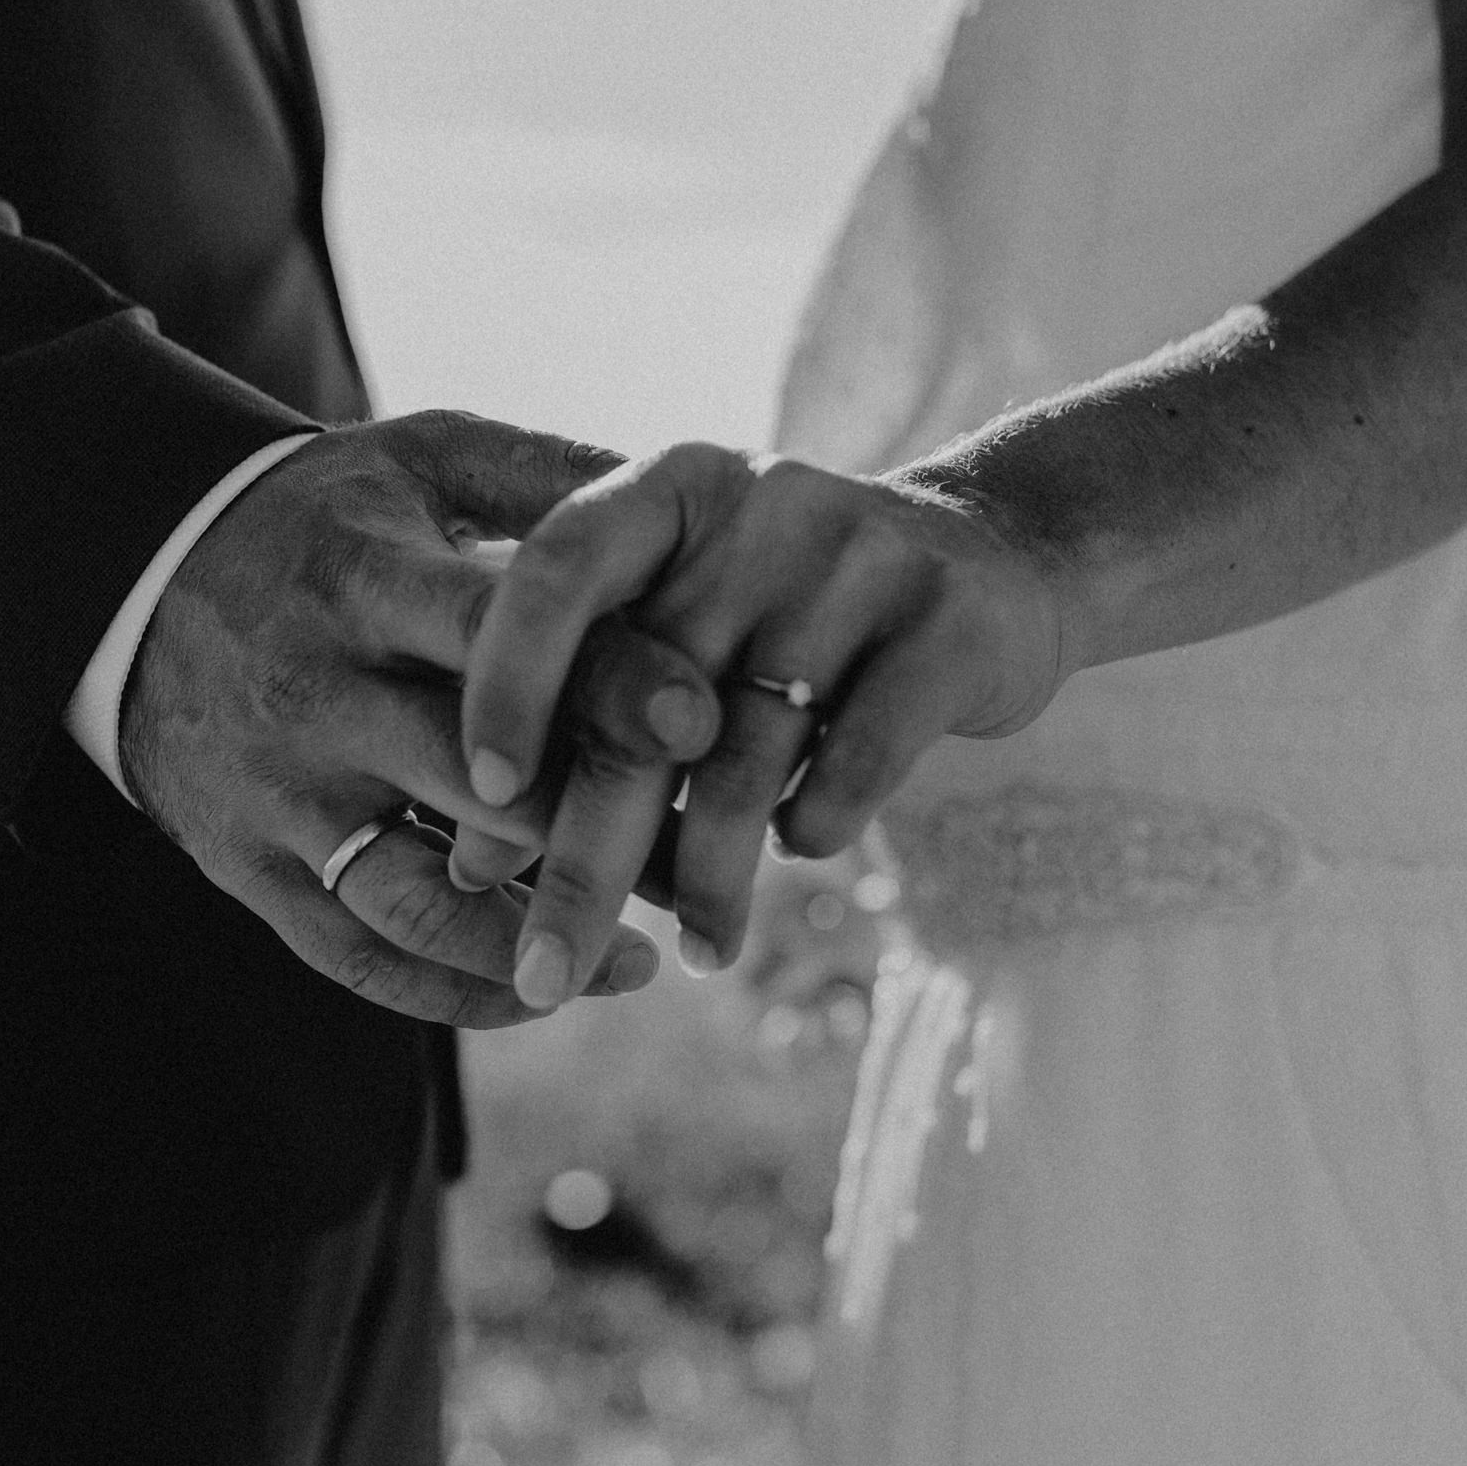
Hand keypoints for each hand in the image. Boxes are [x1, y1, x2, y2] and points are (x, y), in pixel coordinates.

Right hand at [124, 411, 722, 1027]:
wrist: (134, 576)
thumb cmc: (324, 518)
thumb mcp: (417, 456)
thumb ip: (546, 473)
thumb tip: (696, 484)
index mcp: (364, 581)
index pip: (495, 638)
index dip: (604, 681)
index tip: (703, 724)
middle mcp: (315, 695)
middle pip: (475, 783)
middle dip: (599, 831)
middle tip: (705, 864)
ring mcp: (279, 795)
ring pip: (420, 897)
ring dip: (537, 938)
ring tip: (643, 958)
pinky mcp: (248, 868)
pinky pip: (361, 957)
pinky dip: (456, 992)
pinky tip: (545, 992)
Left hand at [459, 445, 1081, 1002]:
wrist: (995, 560)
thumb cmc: (791, 612)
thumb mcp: (691, 613)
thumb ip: (588, 705)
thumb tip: (470, 869)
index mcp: (669, 491)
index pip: (557, 569)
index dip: (506, 683)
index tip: (484, 799)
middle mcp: (757, 508)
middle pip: (642, 707)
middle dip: (586, 857)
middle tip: (544, 975)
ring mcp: (860, 562)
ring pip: (745, 758)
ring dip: (706, 881)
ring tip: (694, 952)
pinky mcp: (949, 629)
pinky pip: (857, 764)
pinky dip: (813, 828)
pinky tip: (797, 853)